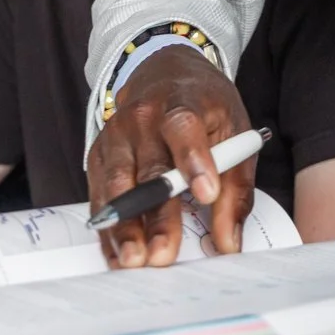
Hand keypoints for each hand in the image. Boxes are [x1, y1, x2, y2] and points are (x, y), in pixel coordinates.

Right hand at [88, 46, 254, 268]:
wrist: (165, 74)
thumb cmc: (206, 106)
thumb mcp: (235, 133)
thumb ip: (235, 189)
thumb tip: (229, 241)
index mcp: (183, 102)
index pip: (185, 127)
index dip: (194, 160)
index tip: (207, 193)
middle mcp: (143, 117)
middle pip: (150, 169)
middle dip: (156, 215)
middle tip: (163, 254)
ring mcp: (116, 136)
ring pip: (117, 185)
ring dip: (125, 227)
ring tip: (134, 260)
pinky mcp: (99, 155)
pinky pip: (99, 195)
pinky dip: (109, 228)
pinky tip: (117, 254)